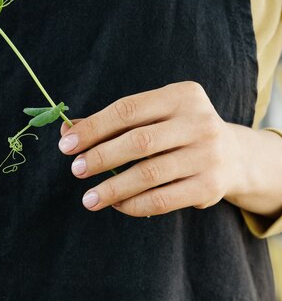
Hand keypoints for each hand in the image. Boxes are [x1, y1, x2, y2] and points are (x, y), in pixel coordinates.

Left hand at [58, 81, 245, 216]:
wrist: (233, 156)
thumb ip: (111, 123)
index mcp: (180, 95)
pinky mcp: (210, 186)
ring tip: (88, 198)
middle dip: (101, 157)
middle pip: (138, 142)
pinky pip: (163, 200)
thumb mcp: (151, 117)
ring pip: (149, 174)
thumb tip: (67, 132)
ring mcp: (208, 154)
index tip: (66, 145)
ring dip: (112, 188)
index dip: (93, 128)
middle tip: (76, 170)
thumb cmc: (176, 132)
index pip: (127, 109)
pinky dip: (134, 205)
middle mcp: (199, 122)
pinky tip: (116, 205)